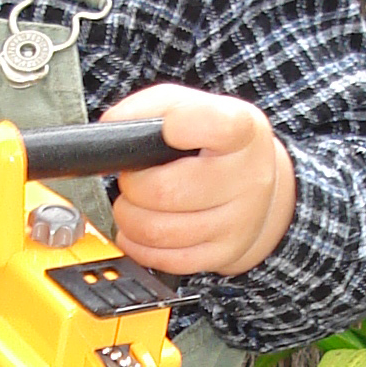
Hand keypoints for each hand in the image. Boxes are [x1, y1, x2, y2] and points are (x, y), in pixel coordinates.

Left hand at [102, 86, 295, 277]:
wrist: (255, 188)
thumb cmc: (213, 145)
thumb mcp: (189, 107)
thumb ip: (148, 108)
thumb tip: (110, 128)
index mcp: (242, 130)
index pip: (219, 126)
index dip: (185, 126)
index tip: (169, 128)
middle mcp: (247, 177)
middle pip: (165, 191)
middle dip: (133, 185)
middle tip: (134, 178)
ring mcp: (238, 221)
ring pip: (158, 231)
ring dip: (129, 217)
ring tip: (134, 203)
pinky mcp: (224, 253)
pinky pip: (165, 259)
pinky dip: (139, 245)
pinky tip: (140, 228)